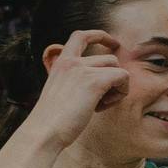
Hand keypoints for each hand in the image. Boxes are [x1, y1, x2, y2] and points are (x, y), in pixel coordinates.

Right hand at [22, 30, 128, 151]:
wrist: (44, 132)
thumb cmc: (53, 120)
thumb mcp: (62, 93)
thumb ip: (76, 81)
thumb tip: (103, 81)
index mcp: (60, 63)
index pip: (80, 36)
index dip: (100, 35)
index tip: (114, 43)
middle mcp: (70, 61)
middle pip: (110, 58)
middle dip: (112, 79)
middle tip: (100, 101)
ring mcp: (82, 69)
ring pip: (118, 68)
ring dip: (116, 89)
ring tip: (98, 105)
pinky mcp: (95, 81)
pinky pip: (124, 77)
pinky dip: (120, 94)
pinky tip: (102, 107)